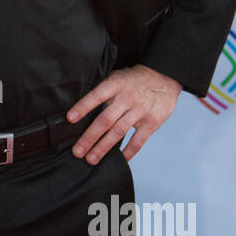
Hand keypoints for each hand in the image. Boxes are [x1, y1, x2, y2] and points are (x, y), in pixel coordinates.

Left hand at [67, 65, 182, 164]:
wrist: (164, 77)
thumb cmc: (135, 79)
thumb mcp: (117, 76)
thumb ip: (102, 89)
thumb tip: (79, 104)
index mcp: (116, 85)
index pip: (97, 96)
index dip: (83, 107)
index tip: (70, 119)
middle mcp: (127, 98)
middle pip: (105, 120)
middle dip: (89, 137)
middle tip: (77, 151)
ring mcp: (140, 111)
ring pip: (118, 132)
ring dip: (103, 147)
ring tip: (91, 159)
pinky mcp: (152, 122)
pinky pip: (138, 141)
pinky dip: (128, 152)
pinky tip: (119, 160)